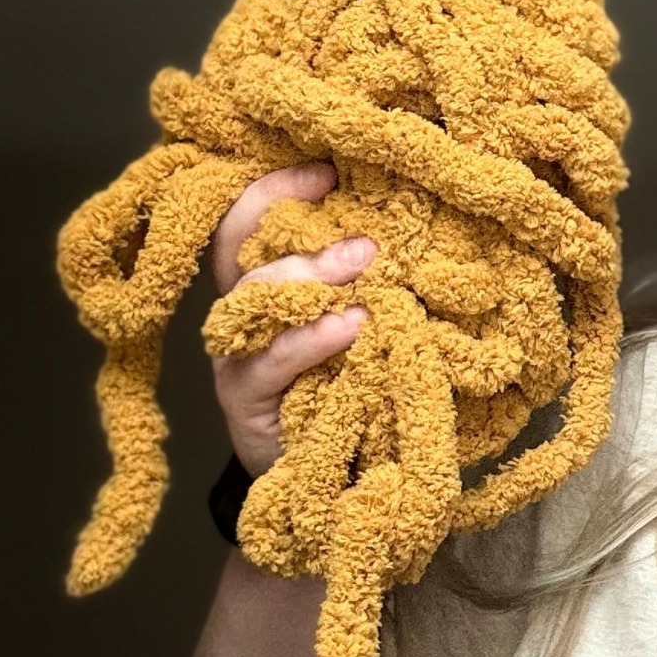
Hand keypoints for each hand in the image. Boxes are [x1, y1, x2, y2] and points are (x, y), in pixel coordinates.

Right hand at [209, 163, 372, 475]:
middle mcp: (242, 316)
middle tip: (368, 241)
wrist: (337, 485)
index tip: (328, 171)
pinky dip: (312, 339)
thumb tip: (420, 238)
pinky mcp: (242, 401)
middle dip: (305, 236)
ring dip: (309, 279)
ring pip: (249, 300)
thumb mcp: (366, 333)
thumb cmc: (356, 395)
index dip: (277, 188)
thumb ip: (372, 288)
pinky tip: (352, 327)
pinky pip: (271, 361)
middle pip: (244, 252)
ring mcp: (237, 357)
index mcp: (267, 288)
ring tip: (365, 270)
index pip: (249, 220)